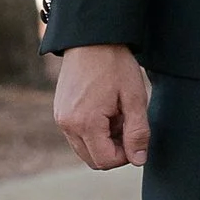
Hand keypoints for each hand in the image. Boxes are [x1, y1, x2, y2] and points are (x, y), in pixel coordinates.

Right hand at [52, 42, 151, 169]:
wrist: (91, 38)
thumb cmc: (115, 65)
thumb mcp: (134, 98)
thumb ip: (138, 132)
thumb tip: (139, 160)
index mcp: (85, 123)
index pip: (106, 161)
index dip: (126, 155)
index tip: (136, 134)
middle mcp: (67, 125)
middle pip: (93, 160)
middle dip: (114, 150)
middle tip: (128, 124)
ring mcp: (61, 118)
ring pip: (85, 149)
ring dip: (104, 141)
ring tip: (116, 114)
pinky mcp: (60, 112)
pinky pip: (77, 135)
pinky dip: (93, 131)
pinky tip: (105, 109)